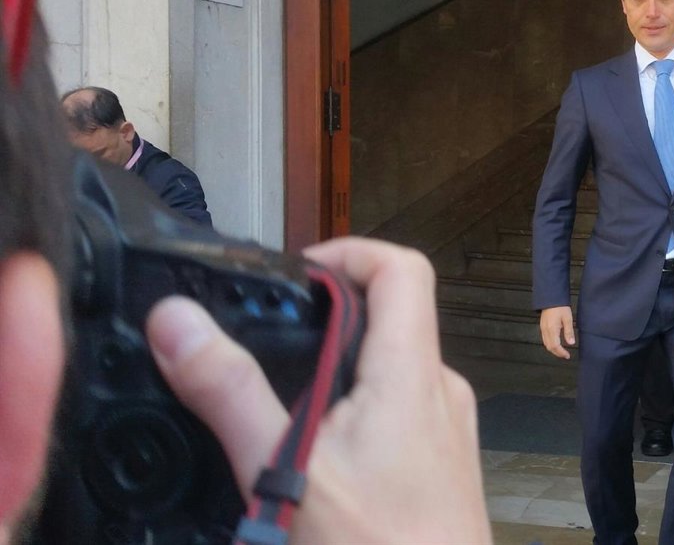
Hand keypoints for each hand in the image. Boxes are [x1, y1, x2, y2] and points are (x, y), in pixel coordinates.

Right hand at [145, 238, 489, 543]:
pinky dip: (357, 409)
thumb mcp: (283, 471)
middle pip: (392, 315)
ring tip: (282, 405)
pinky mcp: (440, 464)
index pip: (402, 268)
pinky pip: (399, 410)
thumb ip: (230, 392)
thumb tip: (180, 323)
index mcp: (411, 375)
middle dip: (328, 318)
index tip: (297, 271)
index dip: (349, 250)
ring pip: (392, 367)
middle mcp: (439, 392)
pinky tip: (317, 453)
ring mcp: (445, 429)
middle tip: (269, 341)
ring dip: (340, 369)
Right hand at [540, 305, 575, 359]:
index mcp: (552, 329)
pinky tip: (556, 343)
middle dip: (557, 353)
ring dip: (553, 350)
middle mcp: (545, 330)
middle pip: (549, 347)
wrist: (551, 298)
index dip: (561, 353)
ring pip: (546, 344)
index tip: (567, 355)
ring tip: (561, 351)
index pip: (555, 346)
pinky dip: (550, 344)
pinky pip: (544, 339)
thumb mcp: (568, 319)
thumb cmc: (560, 307)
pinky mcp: (542, 326)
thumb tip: (571, 343)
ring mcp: (543, 329)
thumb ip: (569, 332)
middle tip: (565, 355)